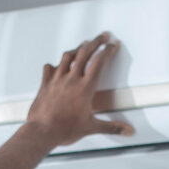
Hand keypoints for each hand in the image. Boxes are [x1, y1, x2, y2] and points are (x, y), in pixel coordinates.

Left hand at [26, 32, 134, 148]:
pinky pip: (49, 69)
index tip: (113, 46)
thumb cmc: (64, 129)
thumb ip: (111, 127)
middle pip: (85, 52)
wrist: (42, 132)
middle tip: (102, 37)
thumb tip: (126, 131)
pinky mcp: (45, 84)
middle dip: (95, 41)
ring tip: (82, 46)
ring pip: (67, 56)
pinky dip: (54, 65)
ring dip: (77, 48)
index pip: (99, 62)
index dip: (108, 51)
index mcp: (85, 88)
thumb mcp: (91, 127)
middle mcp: (71, 80)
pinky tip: (55, 66)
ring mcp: (57, 80)